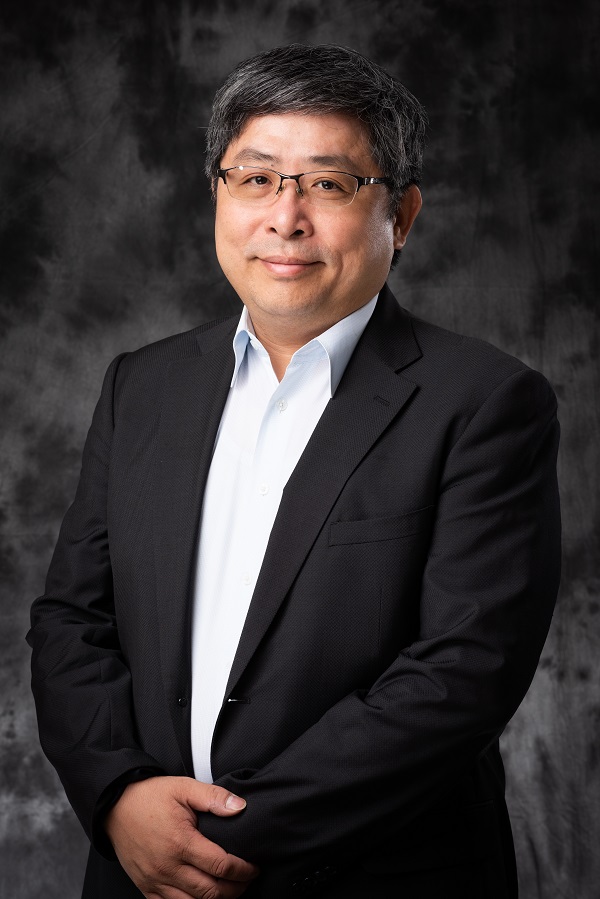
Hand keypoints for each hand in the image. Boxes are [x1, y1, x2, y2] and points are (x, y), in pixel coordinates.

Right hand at [105, 775, 258, 898]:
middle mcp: (168, 867)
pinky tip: (203, 897)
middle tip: (247, 880)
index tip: (254, 867)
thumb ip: (213, 797)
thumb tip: (240, 806)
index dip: (243, 870)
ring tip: (230, 889)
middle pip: (210, 892)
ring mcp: (155, 881)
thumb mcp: (183, 787)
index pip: (220, 866)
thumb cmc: (149, 796)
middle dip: (235, 889)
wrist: (115, 806)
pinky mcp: (146, 888)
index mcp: (180, 842)